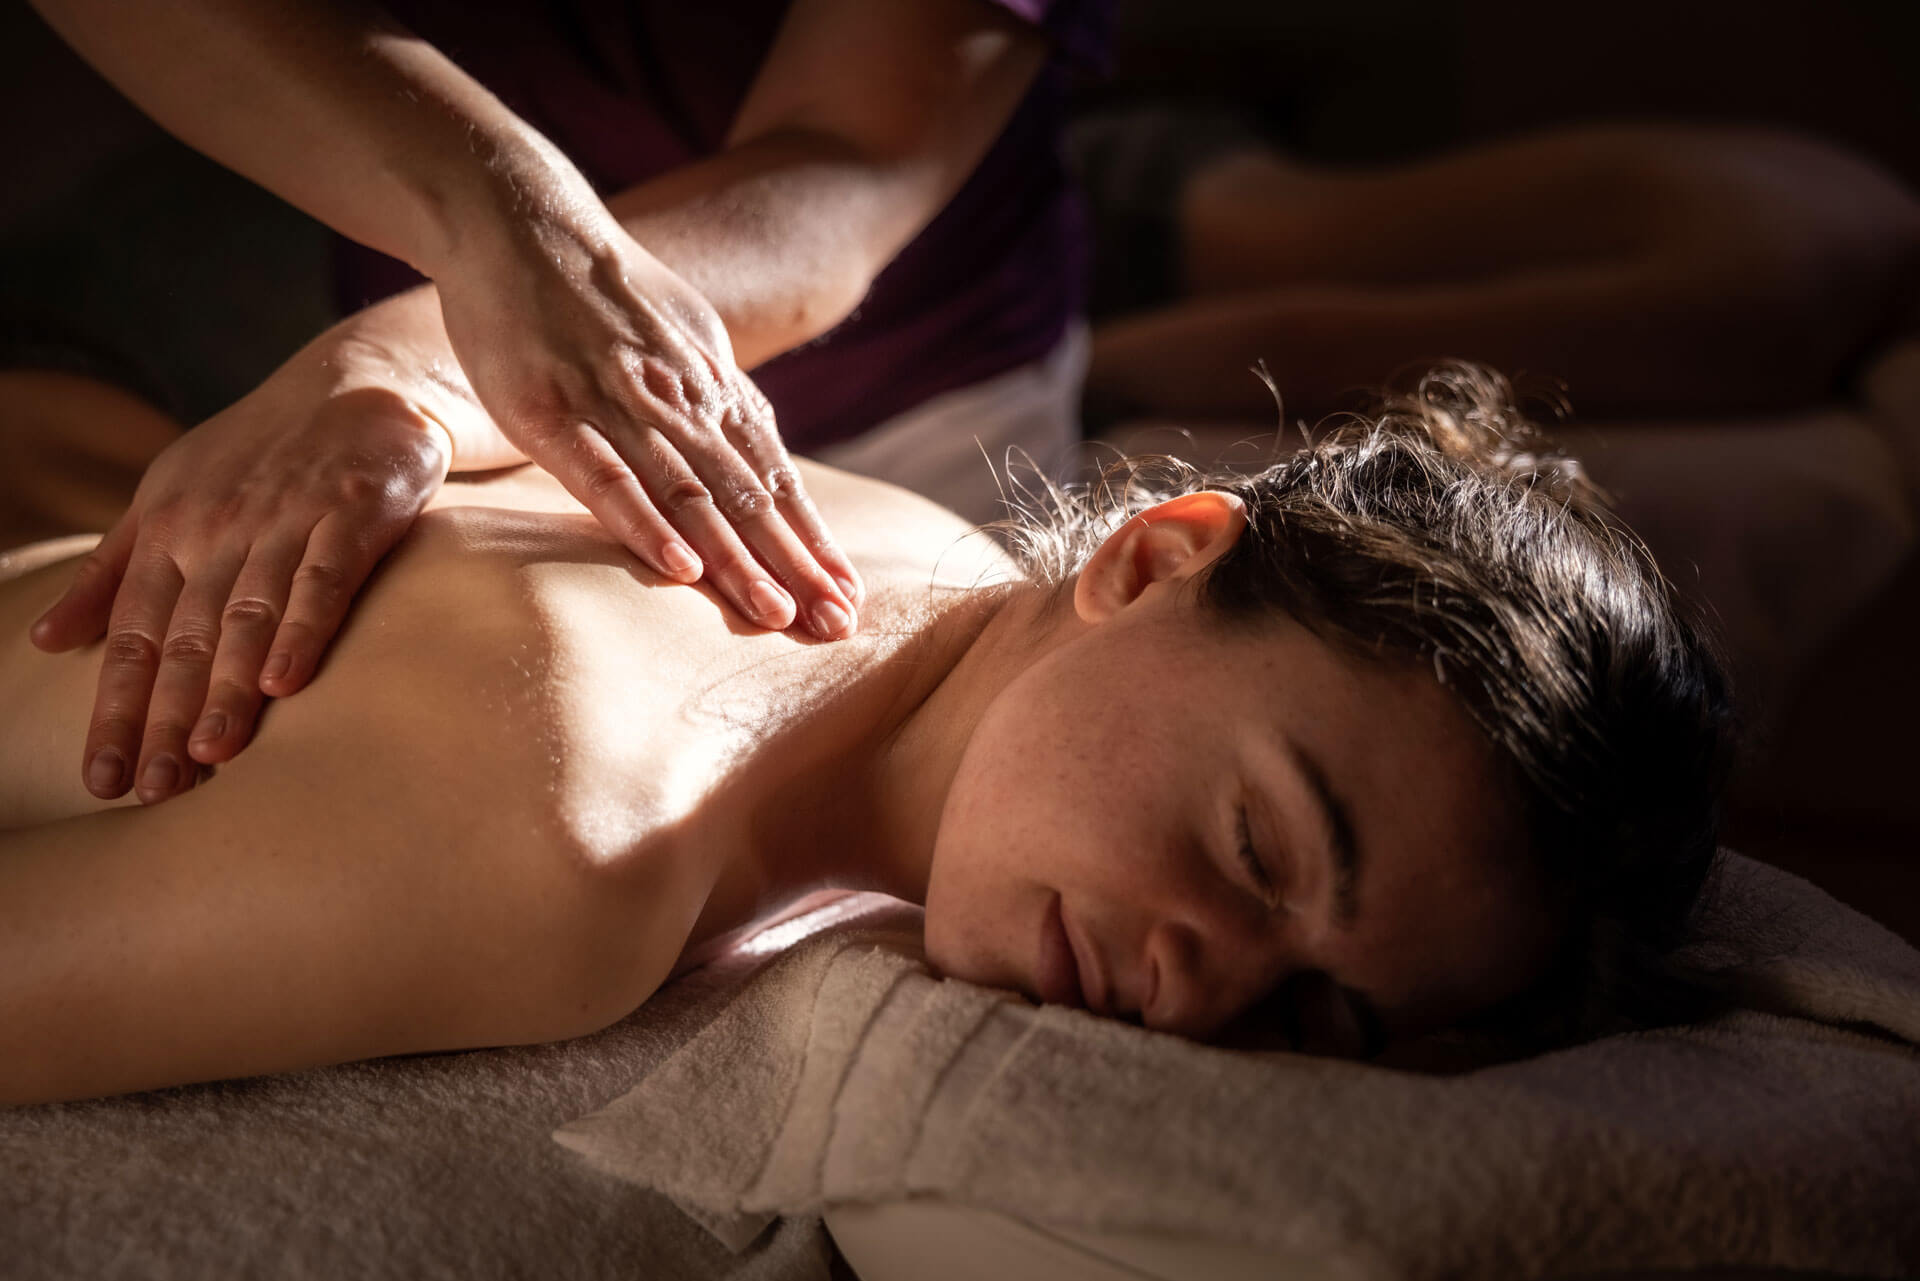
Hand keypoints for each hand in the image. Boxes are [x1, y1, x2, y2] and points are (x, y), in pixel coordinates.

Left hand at [29, 369, 450, 803]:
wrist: (356, 383)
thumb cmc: (258, 453)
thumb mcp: (167, 497)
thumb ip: (112, 572)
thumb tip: (44, 642)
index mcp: (169, 532)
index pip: (136, 636)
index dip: (118, 709)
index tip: (103, 776)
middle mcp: (219, 530)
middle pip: (187, 638)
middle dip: (167, 718)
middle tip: (153, 790)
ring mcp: (286, 521)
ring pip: (249, 616)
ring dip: (227, 688)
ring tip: (210, 757)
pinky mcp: (352, 513)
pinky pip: (323, 580)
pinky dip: (302, 629)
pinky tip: (286, 682)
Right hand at [433, 212, 863, 638]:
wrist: (518, 216)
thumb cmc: (598, 287)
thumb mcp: (680, 334)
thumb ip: (717, 395)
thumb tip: (759, 445)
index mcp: (710, 388)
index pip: (776, 478)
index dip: (813, 539)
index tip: (848, 596)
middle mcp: (678, 400)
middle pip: (747, 498)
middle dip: (795, 566)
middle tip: (837, 626)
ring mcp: (615, 404)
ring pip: (688, 496)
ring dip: (737, 560)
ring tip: (777, 616)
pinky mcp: (550, 410)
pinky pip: (604, 477)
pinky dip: (644, 526)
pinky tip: (680, 570)